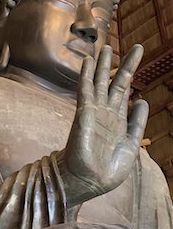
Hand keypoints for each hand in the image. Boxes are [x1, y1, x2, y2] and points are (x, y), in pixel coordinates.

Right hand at [58, 44, 148, 204]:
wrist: (90, 181)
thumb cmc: (108, 169)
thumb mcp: (131, 146)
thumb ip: (137, 123)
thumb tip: (143, 101)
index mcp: (118, 121)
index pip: (125, 93)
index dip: (131, 76)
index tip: (137, 60)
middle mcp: (106, 113)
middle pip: (115, 83)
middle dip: (124, 65)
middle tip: (136, 47)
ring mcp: (94, 112)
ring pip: (100, 82)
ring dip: (103, 64)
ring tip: (106, 47)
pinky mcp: (84, 113)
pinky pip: (85, 90)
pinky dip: (87, 75)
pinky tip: (89, 61)